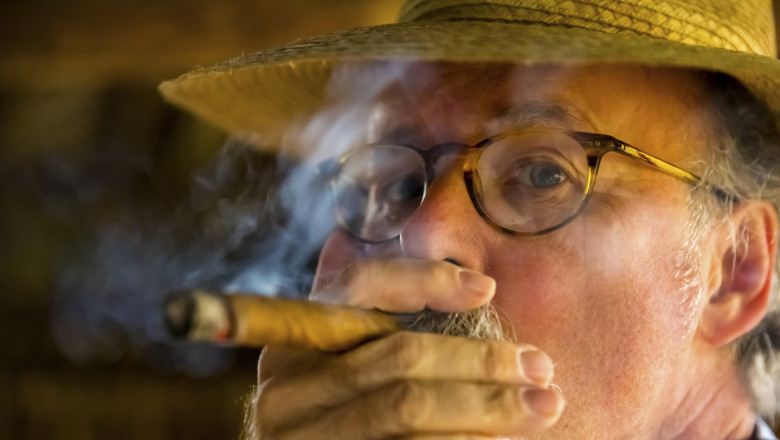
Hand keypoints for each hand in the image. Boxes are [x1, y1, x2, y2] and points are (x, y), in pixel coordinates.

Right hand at [252, 259, 564, 438]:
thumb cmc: (334, 421)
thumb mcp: (332, 371)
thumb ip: (363, 329)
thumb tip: (417, 268)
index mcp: (296, 342)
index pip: (358, 287)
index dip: (423, 279)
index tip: (486, 288)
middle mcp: (289, 385)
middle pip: (399, 354)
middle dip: (480, 360)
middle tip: (539, 367)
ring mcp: (302, 433)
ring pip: (408, 406)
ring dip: (486, 405)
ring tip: (541, 406)